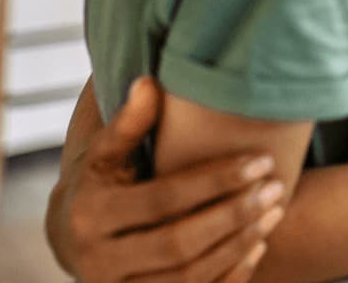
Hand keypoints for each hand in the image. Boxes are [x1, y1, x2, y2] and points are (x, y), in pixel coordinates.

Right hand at [49, 77, 286, 282]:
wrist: (71, 237)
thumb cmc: (100, 181)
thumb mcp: (105, 151)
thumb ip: (129, 121)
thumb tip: (149, 83)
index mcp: (89, 215)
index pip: (163, 199)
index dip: (215, 181)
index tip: (260, 161)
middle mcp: (97, 261)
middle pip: (178, 244)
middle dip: (232, 216)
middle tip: (275, 189)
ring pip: (188, 279)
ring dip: (237, 246)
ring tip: (274, 213)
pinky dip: (229, 277)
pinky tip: (258, 246)